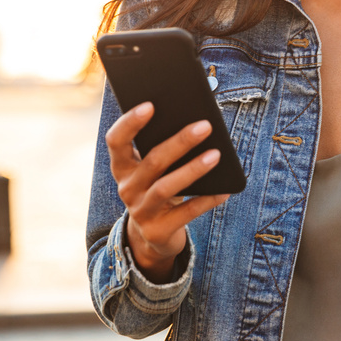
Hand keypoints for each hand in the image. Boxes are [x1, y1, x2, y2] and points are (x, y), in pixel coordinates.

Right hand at [105, 102, 229, 282]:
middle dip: (180, 142)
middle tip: (205, 125)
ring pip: (166, 187)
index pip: (116, 141)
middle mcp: (127, 188)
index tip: (150, 105)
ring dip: (193, 169)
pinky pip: (186, 213)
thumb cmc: (159, 187)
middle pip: (152, 161)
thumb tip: (198, 122)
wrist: (154, 235)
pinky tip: (224, 190)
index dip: (130, 123)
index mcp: (122, 167)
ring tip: (217, 154)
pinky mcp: (158, 231)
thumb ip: (163, 147)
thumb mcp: (155, 169)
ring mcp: (141, 212)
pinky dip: (206, 200)